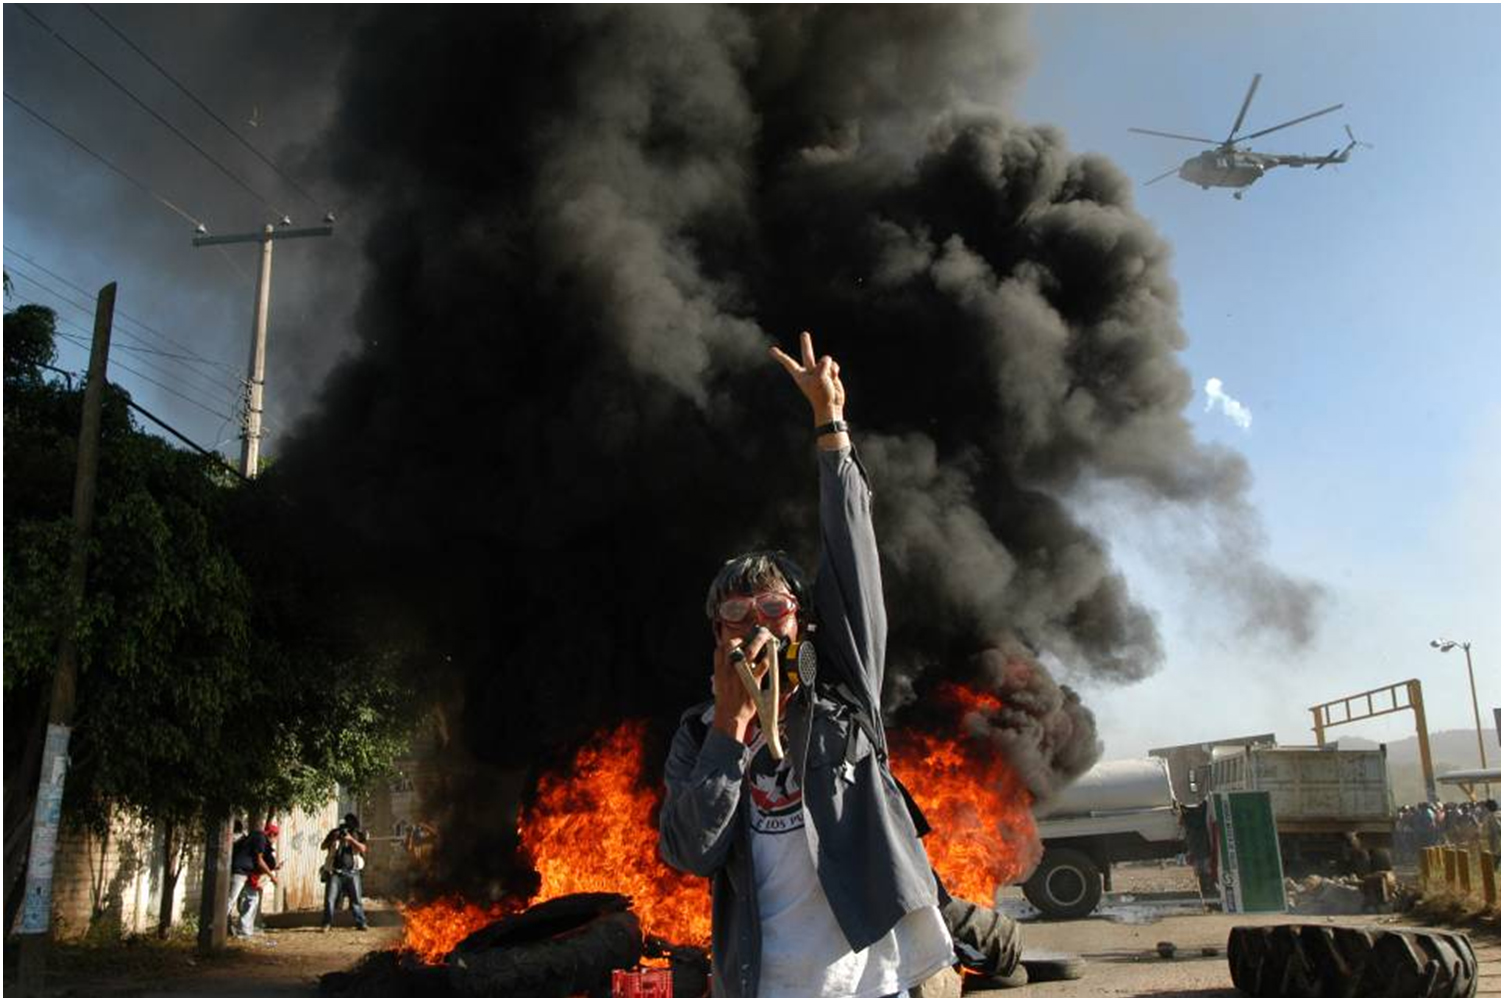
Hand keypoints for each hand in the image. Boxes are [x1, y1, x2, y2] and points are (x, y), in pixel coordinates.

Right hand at [712, 626, 774, 740]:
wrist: (730, 717)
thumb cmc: (726, 701)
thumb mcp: (719, 683)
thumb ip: (724, 670)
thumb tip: (731, 661)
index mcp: (719, 670)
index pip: (721, 649)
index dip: (730, 641)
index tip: (739, 639)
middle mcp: (729, 670)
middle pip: (733, 645)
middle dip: (745, 637)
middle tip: (754, 634)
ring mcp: (740, 675)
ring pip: (750, 652)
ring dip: (759, 642)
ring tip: (766, 638)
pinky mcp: (752, 682)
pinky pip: (762, 666)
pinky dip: (768, 658)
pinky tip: (772, 655)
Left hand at [771, 331, 844, 425]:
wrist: (831, 406)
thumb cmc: (821, 395)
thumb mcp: (819, 379)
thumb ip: (822, 366)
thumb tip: (827, 358)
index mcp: (800, 374)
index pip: (788, 362)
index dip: (780, 356)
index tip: (771, 350)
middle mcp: (809, 371)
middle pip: (807, 354)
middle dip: (806, 344)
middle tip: (804, 334)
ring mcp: (820, 371)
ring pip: (826, 360)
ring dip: (829, 368)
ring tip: (828, 380)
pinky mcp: (829, 373)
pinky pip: (833, 365)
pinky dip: (835, 371)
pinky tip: (834, 378)